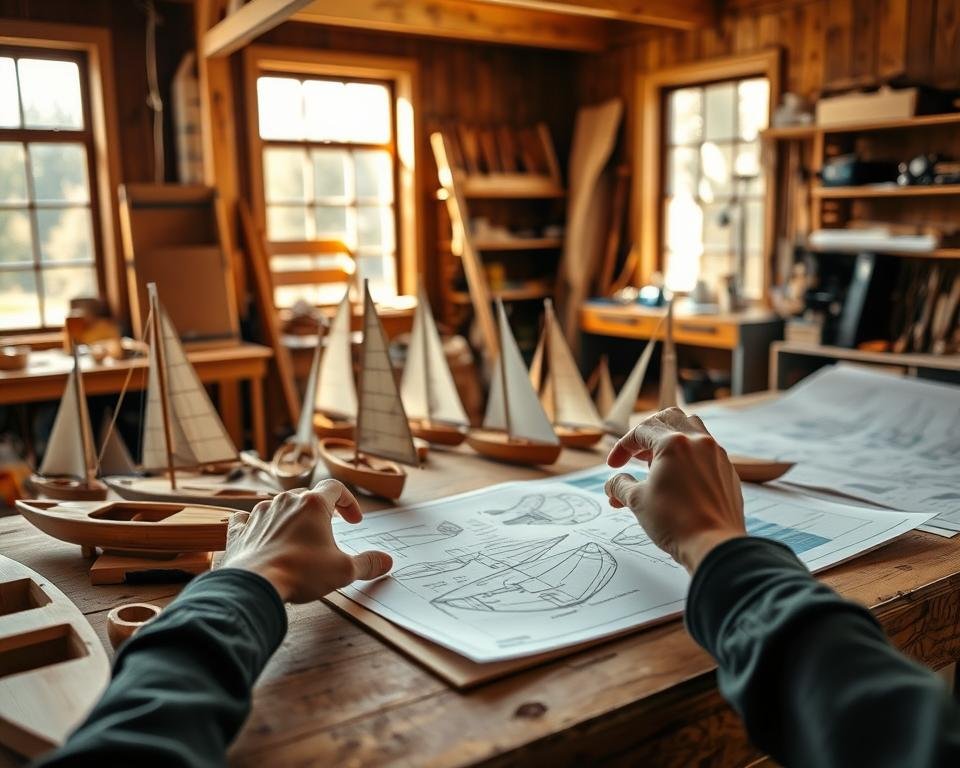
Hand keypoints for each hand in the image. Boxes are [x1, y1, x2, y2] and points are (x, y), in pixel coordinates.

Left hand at [221, 480, 391, 602]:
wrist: (254, 585)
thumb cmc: (300, 572)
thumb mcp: (344, 571)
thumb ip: (367, 564)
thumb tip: (386, 562)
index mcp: (313, 504)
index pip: (336, 488)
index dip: (349, 502)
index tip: (353, 520)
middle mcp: (285, 502)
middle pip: (308, 496)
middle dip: (321, 510)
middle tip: (328, 528)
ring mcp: (260, 513)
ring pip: (280, 506)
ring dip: (291, 518)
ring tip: (298, 537)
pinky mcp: (240, 529)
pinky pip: (248, 518)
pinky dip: (257, 524)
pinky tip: (261, 534)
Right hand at [604, 407, 744, 573]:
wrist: (714, 546)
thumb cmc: (675, 522)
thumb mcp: (637, 501)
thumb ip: (620, 485)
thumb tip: (613, 483)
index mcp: (674, 443)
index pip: (640, 431)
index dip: (622, 447)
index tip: (614, 465)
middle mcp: (698, 442)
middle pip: (668, 418)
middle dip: (647, 433)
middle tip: (637, 455)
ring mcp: (716, 455)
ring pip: (691, 428)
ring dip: (670, 439)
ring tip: (658, 463)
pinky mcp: (727, 471)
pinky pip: (705, 450)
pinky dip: (688, 455)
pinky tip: (679, 478)